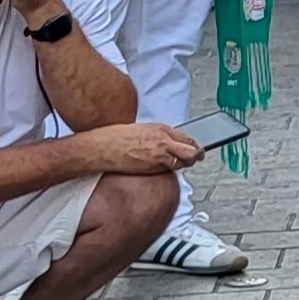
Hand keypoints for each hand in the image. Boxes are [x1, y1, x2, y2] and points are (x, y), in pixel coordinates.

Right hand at [84, 122, 203, 175]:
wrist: (100, 148)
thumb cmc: (114, 137)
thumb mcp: (141, 129)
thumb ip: (158, 135)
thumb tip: (167, 141)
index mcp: (161, 129)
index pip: (188, 138)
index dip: (195, 144)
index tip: (197, 147)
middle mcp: (163, 141)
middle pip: (192, 151)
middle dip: (196, 155)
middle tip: (197, 157)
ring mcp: (159, 156)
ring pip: (183, 163)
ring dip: (184, 164)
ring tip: (182, 163)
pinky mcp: (152, 168)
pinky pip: (169, 170)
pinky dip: (170, 170)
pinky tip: (165, 168)